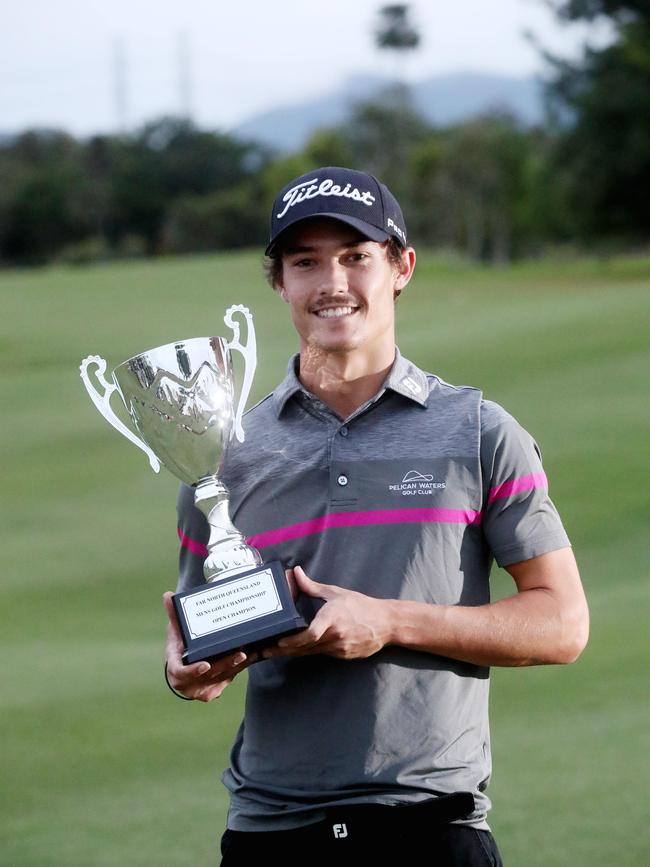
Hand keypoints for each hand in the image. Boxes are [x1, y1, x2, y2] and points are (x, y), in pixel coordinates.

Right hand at [163, 591, 255, 701]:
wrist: (185, 664)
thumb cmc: (180, 645)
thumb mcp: (176, 631)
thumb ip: (174, 615)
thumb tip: (167, 595)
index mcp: (175, 668)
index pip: (181, 673)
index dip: (193, 671)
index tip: (206, 664)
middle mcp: (187, 684)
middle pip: (208, 676)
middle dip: (225, 665)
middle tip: (241, 654)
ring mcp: (201, 690)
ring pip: (222, 678)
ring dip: (237, 666)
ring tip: (251, 652)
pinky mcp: (215, 690)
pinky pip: (228, 679)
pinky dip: (239, 668)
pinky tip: (252, 657)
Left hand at [262, 566, 391, 660]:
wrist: (386, 623)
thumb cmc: (361, 605)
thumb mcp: (336, 593)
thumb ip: (312, 586)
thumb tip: (296, 572)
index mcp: (332, 618)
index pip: (311, 634)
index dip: (293, 641)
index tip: (279, 642)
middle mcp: (335, 635)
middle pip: (305, 647)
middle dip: (284, 651)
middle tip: (265, 651)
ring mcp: (340, 648)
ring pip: (312, 653)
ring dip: (293, 653)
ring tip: (275, 652)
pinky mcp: (344, 655)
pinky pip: (322, 654)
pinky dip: (309, 652)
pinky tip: (297, 650)